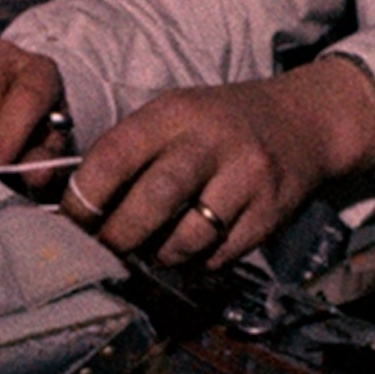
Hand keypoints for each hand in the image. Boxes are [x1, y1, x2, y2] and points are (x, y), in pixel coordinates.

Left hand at [60, 59, 374, 268]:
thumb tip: (80, 206)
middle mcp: (211, 141)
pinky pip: (223, 253)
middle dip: (120, 236)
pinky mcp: (272, 210)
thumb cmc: (219, 125)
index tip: (72, 220)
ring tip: (154, 250)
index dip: (86, 195)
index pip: (116, 155)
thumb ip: (131, 151)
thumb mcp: (175, 115)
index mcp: (174, 113)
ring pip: (189, 236)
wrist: (301, 122)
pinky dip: (200, 260)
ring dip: (162, 254)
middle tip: (107, 250)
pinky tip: (195, 248)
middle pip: (154, 199)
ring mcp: (246, 176)